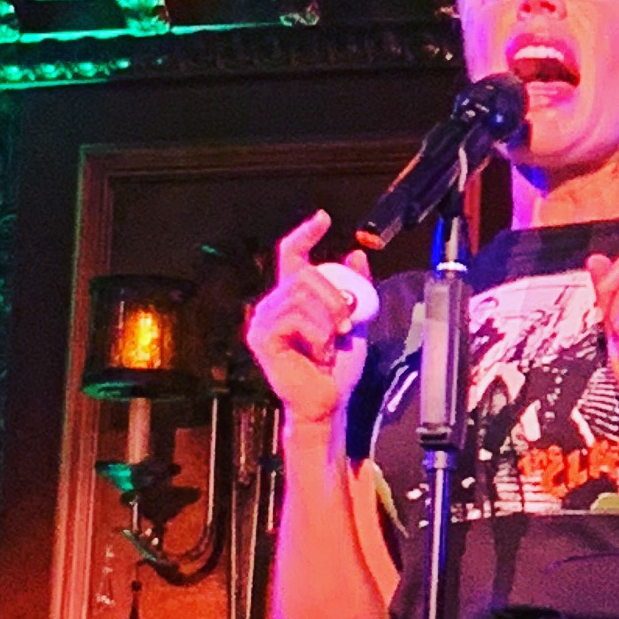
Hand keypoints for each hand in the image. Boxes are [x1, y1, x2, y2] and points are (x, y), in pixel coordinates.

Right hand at [246, 210, 371, 429]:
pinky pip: (295, 319)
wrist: (329, 400)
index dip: (306, 233)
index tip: (323, 218)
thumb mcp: (356, 321)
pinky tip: (318, 353)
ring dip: (328, 319)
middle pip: (305, 274)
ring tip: (331, 342)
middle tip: (347, 322)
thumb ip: (355, 290)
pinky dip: (317, 335)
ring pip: (302, 296)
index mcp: (293, 298)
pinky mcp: (261, 337)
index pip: (292, 255)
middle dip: (335, 297)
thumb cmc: (337, 368)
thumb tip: (356, 254)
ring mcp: (264, 320)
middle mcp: (273, 304)